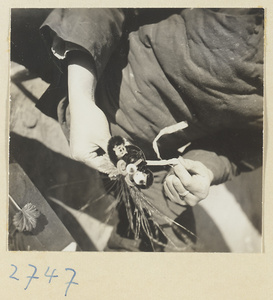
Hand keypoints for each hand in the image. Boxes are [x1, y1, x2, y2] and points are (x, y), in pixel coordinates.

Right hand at [67, 53, 115, 174]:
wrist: (82, 104)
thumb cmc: (91, 119)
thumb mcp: (104, 138)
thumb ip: (112, 152)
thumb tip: (122, 162)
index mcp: (81, 155)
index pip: (101, 166)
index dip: (115, 167)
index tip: (127, 168)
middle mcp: (78, 155)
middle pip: (99, 163)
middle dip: (113, 161)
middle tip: (126, 161)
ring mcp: (80, 150)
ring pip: (99, 158)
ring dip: (110, 156)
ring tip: (121, 153)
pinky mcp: (83, 145)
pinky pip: (96, 152)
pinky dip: (105, 150)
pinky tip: (113, 148)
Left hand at [163, 157, 213, 205]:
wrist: (200, 185)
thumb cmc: (200, 175)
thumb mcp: (199, 167)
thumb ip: (189, 164)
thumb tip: (178, 161)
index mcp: (201, 191)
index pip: (186, 182)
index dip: (180, 171)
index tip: (176, 162)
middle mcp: (192, 200)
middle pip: (176, 183)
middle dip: (176, 172)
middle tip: (181, 169)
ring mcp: (182, 202)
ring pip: (169, 184)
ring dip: (172, 175)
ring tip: (179, 175)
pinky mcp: (174, 200)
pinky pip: (165, 186)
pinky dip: (169, 180)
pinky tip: (176, 180)